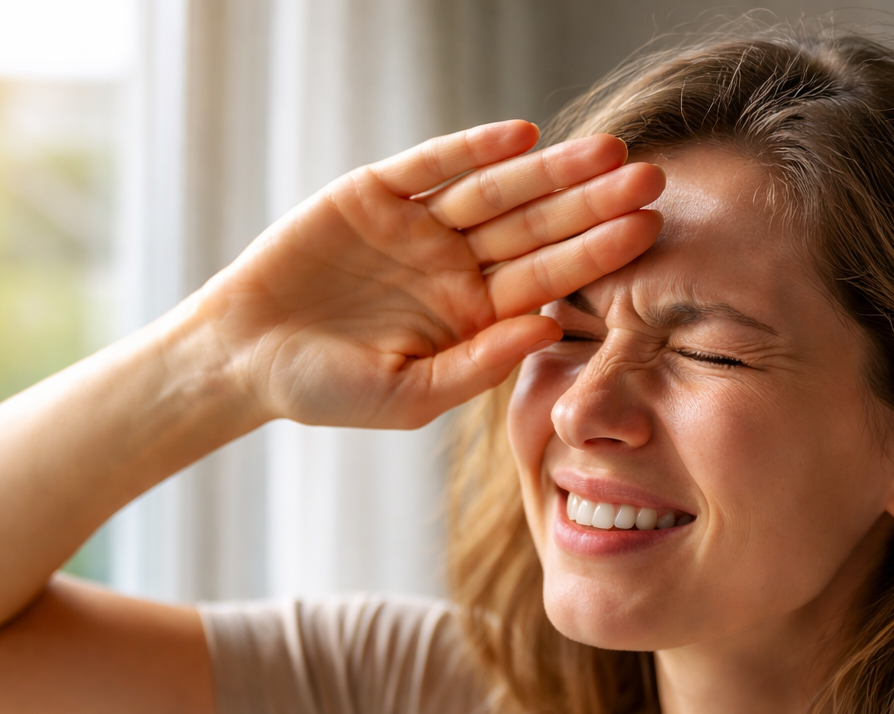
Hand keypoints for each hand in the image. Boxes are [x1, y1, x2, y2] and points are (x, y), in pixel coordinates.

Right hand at [200, 120, 664, 428]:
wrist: (242, 360)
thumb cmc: (325, 392)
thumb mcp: (409, 395)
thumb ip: (479, 363)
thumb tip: (548, 326)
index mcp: (473, 314)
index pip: (548, 279)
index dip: (597, 253)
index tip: (650, 233)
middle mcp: (455, 265)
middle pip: (536, 227)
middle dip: (592, 202)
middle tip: (652, 177)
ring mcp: (417, 227)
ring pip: (496, 191)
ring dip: (549, 171)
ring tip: (605, 151)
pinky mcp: (374, 194)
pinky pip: (431, 166)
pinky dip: (471, 149)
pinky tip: (520, 137)